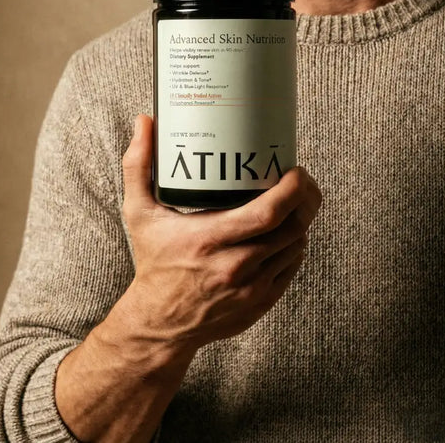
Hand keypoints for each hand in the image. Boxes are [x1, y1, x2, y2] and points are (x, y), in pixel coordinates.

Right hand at [120, 114, 321, 352]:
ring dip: (301, 220)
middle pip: (292, 226)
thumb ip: (138, 165)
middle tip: (302, 180)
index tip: (297, 170)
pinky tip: (286, 231)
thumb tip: (144, 122)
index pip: (268, 212)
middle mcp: (236, 265)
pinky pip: (293, 266)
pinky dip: (294, 245)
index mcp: (210, 239)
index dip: (293, 189)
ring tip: (294, 202)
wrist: (159, 323)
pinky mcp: (262, 302)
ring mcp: (253, 288)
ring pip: (296, 245)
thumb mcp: (138, 213)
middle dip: (306, 198)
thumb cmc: (153, 263)